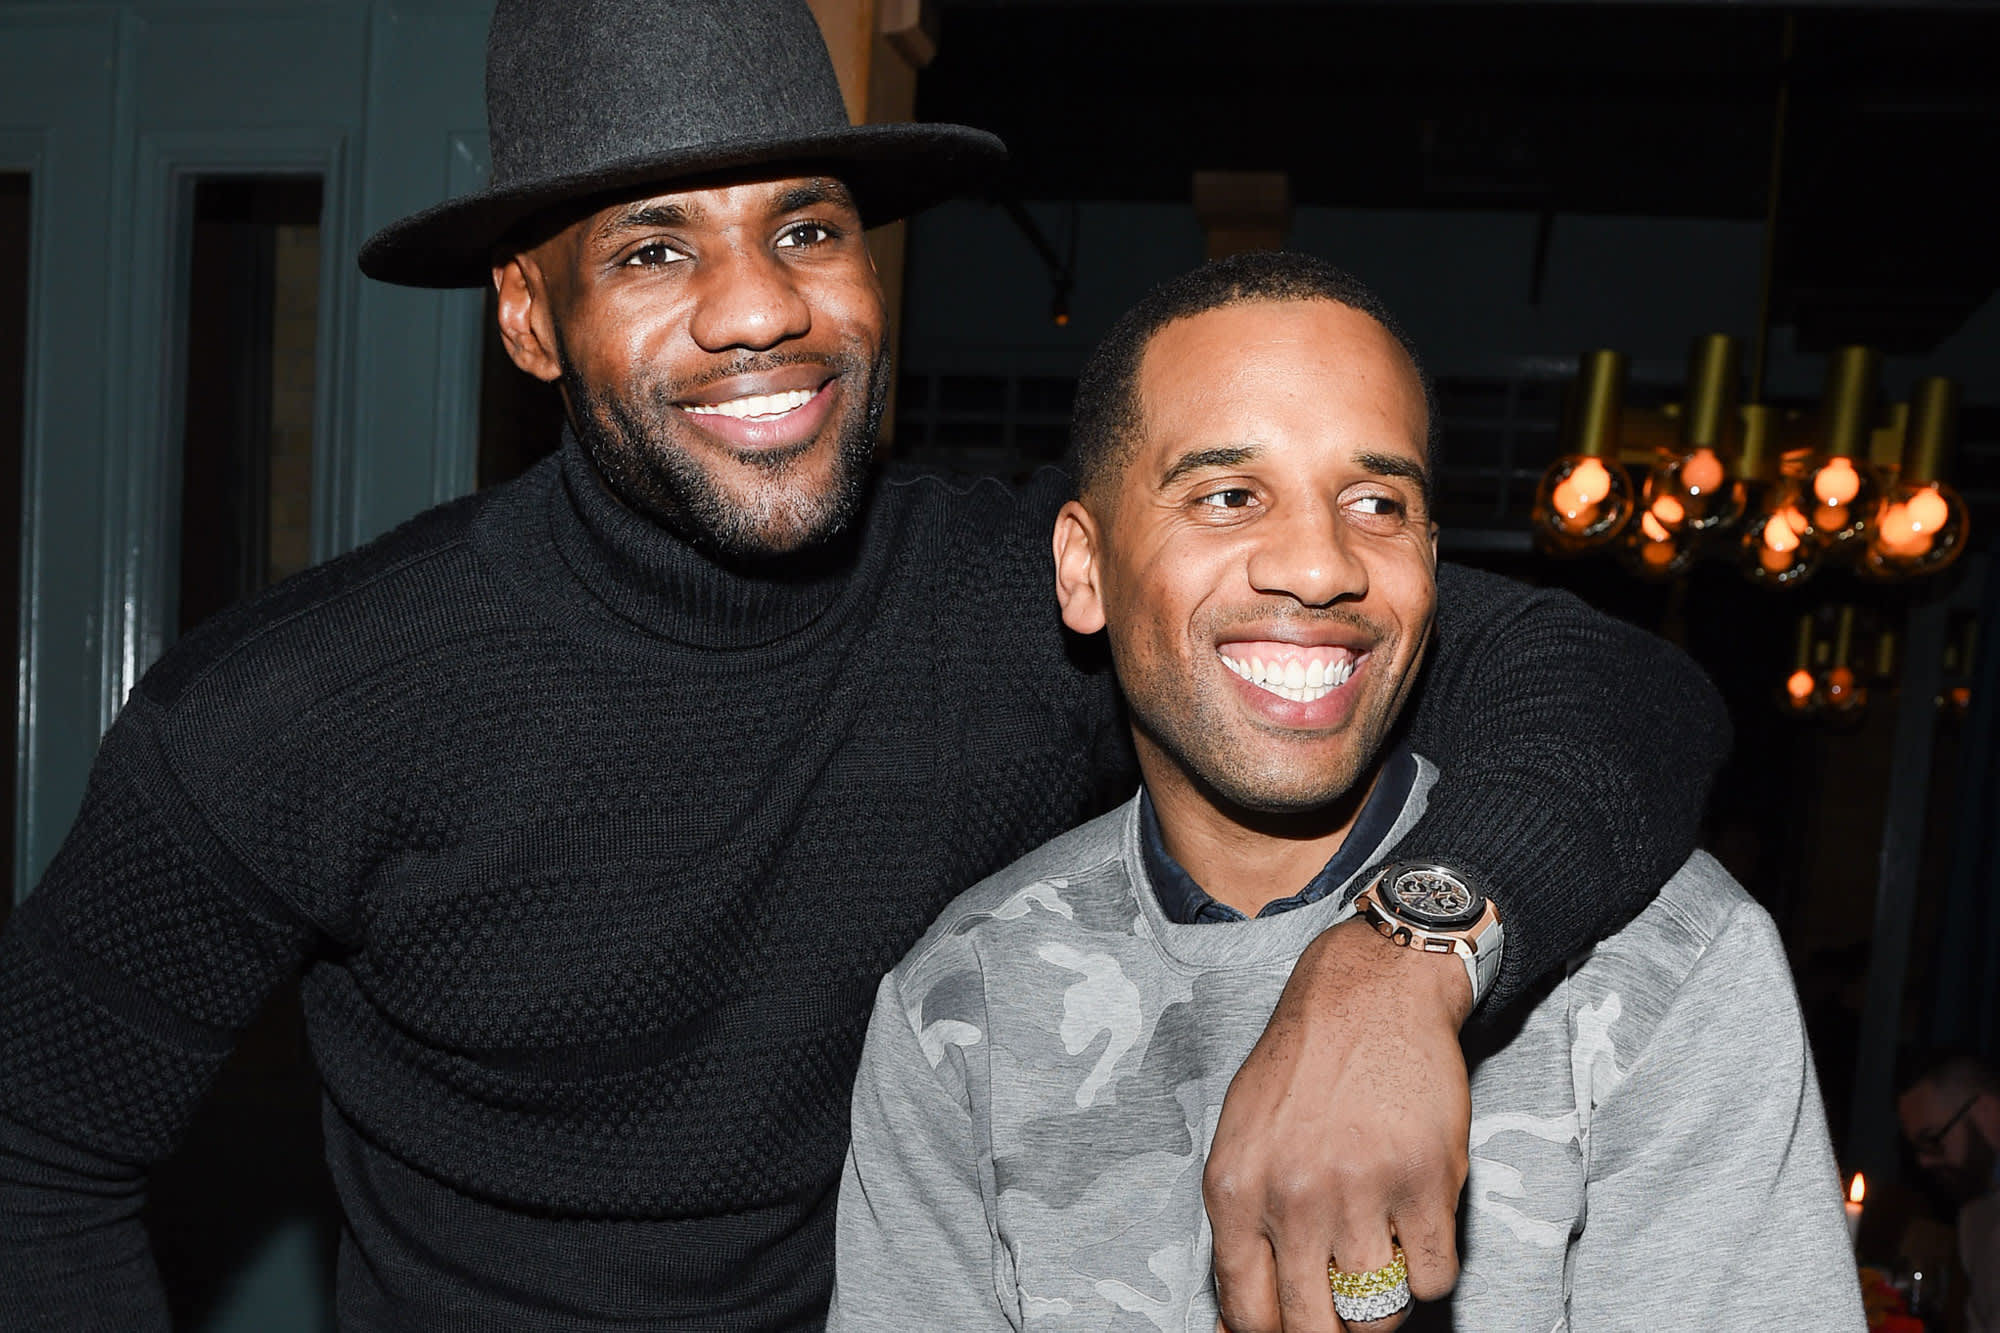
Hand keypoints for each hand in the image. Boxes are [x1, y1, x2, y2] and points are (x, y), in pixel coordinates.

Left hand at [1205, 916, 1472, 1332]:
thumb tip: (1239, 1320)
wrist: (1370, 995)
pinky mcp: (1425, 1180)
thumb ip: (1240, 1225)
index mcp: (1235, 1190)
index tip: (1291, 1330)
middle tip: (1341, 1306)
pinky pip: (1434, 1278)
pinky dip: (1428, 1272)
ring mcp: (1361, 1191)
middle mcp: (1293, 1197)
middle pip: (1312, 1327)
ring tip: (1380, 1259)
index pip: (1247, 1312)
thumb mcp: (1241, 1138)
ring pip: (1377, 1312)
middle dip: (1329, 1329)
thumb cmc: (1302, 1066)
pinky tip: (1415, 1234)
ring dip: (1381, 1302)